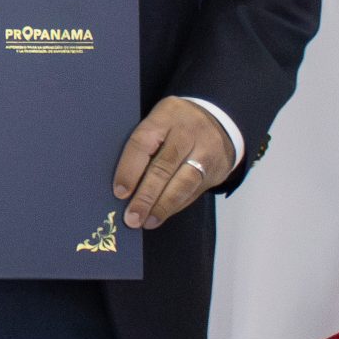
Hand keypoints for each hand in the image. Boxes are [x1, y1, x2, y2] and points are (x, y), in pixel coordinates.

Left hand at [113, 97, 234, 230]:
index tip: (119, 192)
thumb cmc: (176, 123)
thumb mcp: (159, 119)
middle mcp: (186, 134)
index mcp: (165, 116)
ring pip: (182, 184)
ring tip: (146, 221)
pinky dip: (175, 206)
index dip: (130, 169)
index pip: (143, 143)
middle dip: (146, 196)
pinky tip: (161, 215)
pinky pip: (193, 192)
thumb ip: (143, 143)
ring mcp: (204, 153)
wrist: (219, 120)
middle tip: (132, 217)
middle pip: (163, 167)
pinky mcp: (215, 171)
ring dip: (162, 206)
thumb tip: (121, 182)